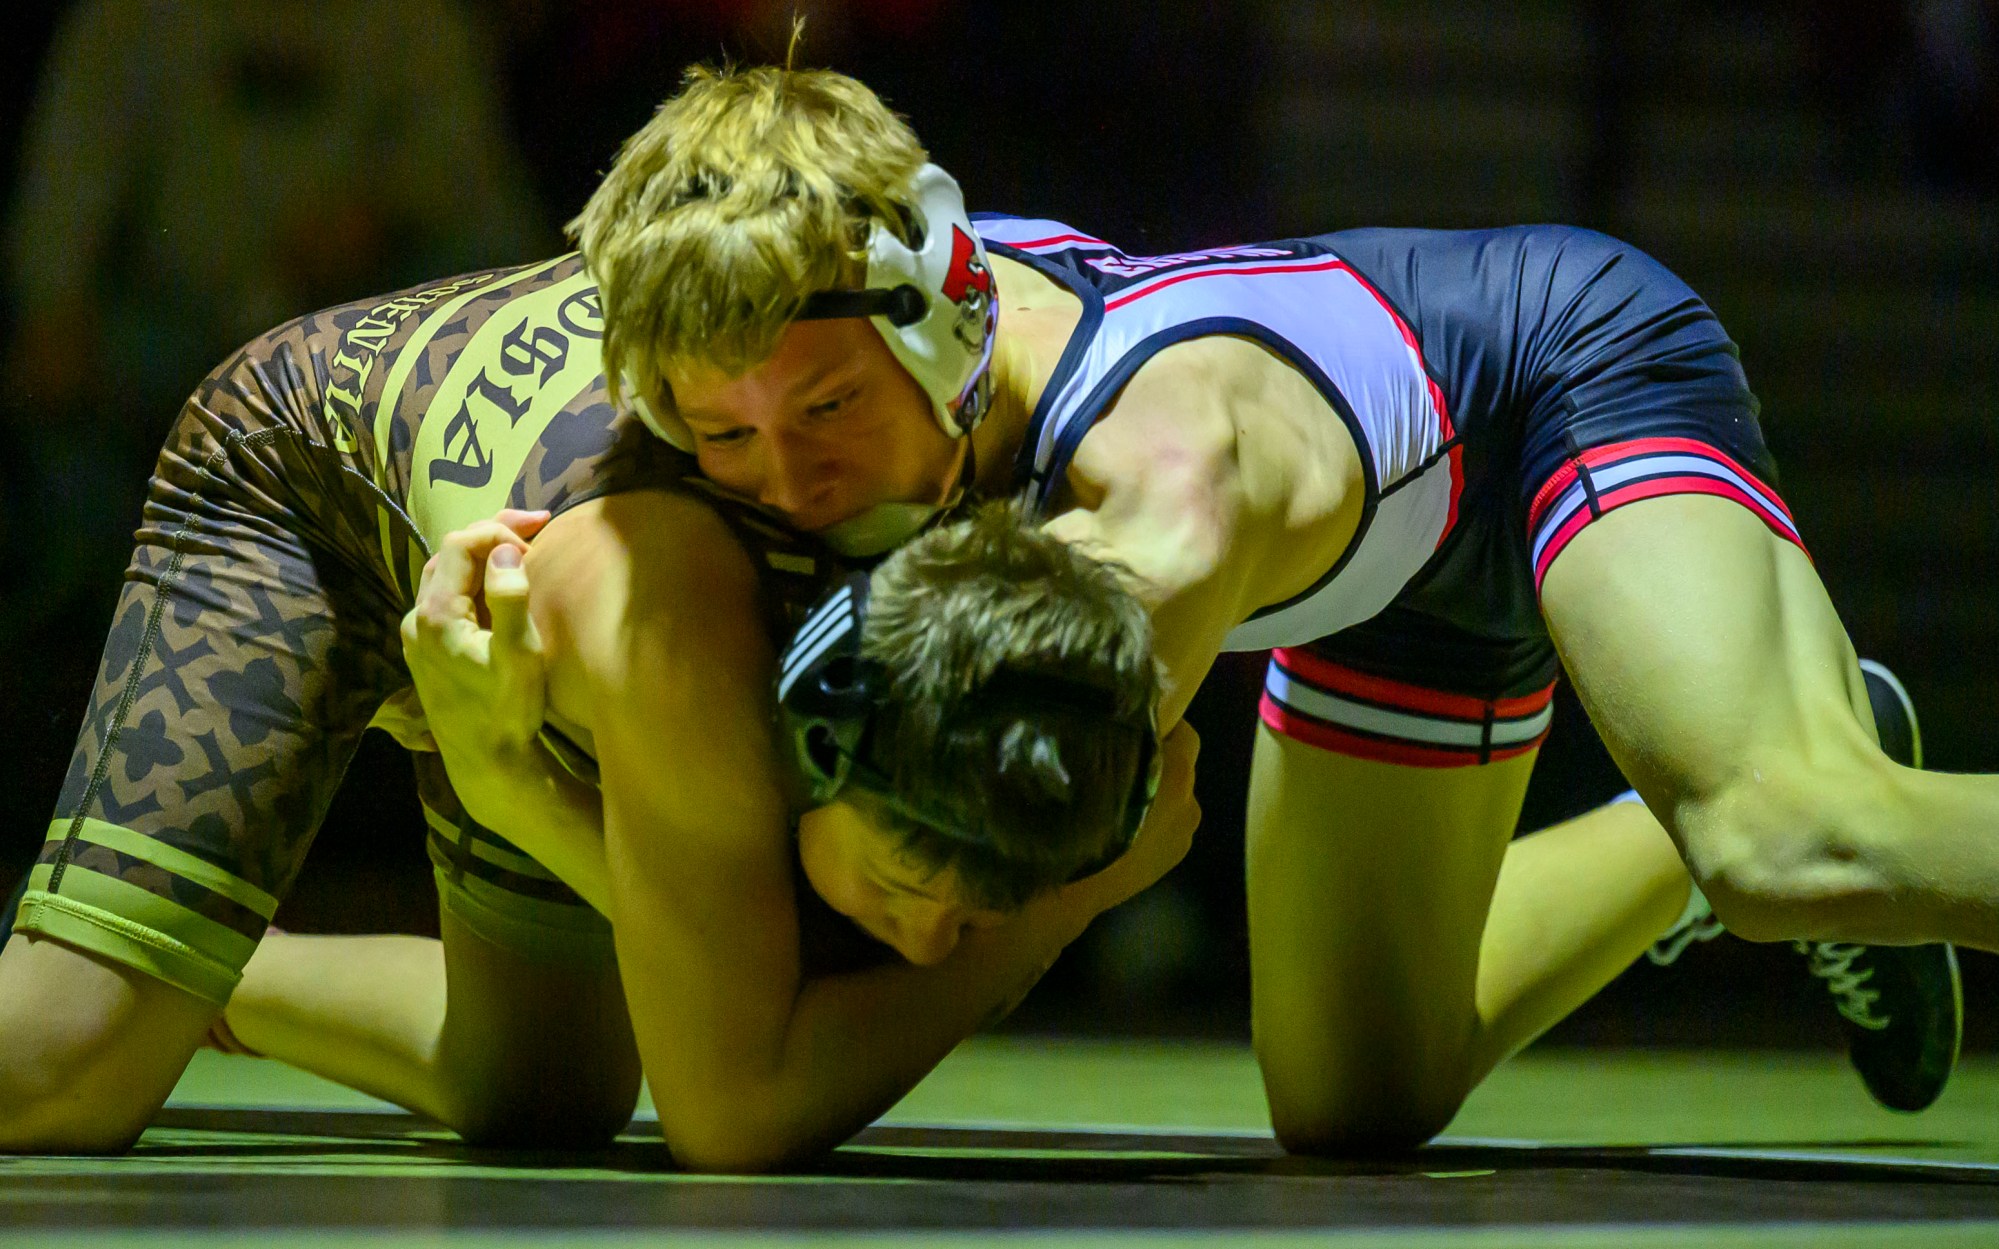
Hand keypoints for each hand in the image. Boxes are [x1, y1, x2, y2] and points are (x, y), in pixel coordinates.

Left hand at [398, 509, 552, 821]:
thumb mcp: (520, 655)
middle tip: (536, 527)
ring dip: (481, 557)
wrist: (485, 762)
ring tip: (520, 549)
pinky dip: (471, 580)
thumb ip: (511, 598)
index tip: (538, 532)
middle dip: (491, 535)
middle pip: (448, 554)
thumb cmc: (508, 711)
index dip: (499, 529)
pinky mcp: (423, 650)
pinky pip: (444, 597)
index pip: (460, 544)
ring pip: (444, 574)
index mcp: (436, 614)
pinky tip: (497, 584)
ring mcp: (415, 635)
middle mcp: (415, 618)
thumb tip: (505, 552)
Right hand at [1063, 720, 1200, 913]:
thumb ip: (1123, 743)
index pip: (1185, 733)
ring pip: (1174, 798)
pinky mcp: (1175, 858)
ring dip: (1155, 794)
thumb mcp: (1097, 764)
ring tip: (1117, 801)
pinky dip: (1152, 821)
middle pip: (1181, 767)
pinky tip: (1122, 830)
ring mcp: (1185, 834)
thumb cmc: (1084, 816)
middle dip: (1158, 761)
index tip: (1135, 728)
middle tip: (1120, 762)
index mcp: (1179, 773)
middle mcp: (1191, 801)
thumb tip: (1128, 724)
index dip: (1162, 726)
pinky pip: (1168, 824)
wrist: (1077, 884)